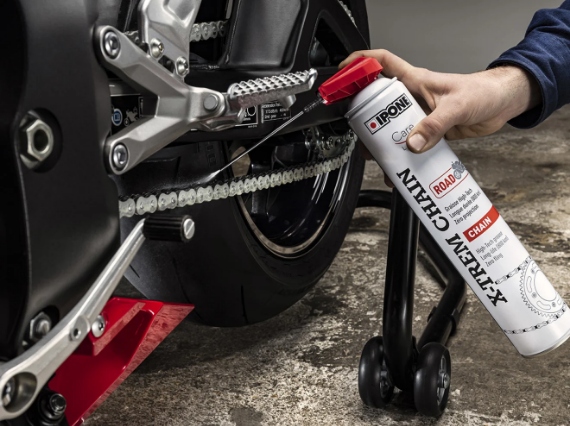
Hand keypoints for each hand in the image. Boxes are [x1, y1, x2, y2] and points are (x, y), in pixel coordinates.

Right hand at [340, 50, 540, 152]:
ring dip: (382, 144)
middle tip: (360, 135)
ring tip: (378, 159)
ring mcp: (417, 116)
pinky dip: (402, 159)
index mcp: (414, 81)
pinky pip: (407, 146)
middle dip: (364, 119)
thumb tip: (411, 144)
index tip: (341, 74)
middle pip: (377, 104)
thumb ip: (434, 125)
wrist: (501, 106)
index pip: (381, 63)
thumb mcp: (457, 107)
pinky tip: (400, 170)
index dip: (359, 64)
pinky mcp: (427, 132)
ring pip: (390, 129)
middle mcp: (411, 98)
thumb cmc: (482, 93)